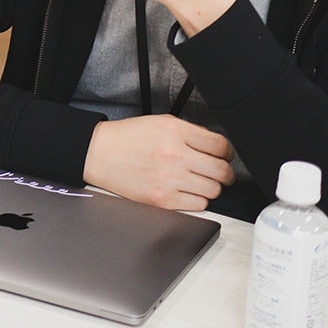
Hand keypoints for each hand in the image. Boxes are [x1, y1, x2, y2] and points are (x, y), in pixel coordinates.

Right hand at [83, 115, 235, 211]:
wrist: (100, 154)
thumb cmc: (128, 138)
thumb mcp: (161, 122)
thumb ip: (190, 132)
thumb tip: (216, 147)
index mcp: (175, 132)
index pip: (220, 146)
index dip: (227, 152)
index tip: (224, 155)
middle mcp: (175, 155)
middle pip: (222, 170)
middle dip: (225, 172)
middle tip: (220, 171)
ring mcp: (169, 180)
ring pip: (213, 190)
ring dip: (211, 186)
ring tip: (201, 181)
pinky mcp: (163, 200)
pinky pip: (198, 205)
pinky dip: (197, 199)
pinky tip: (187, 190)